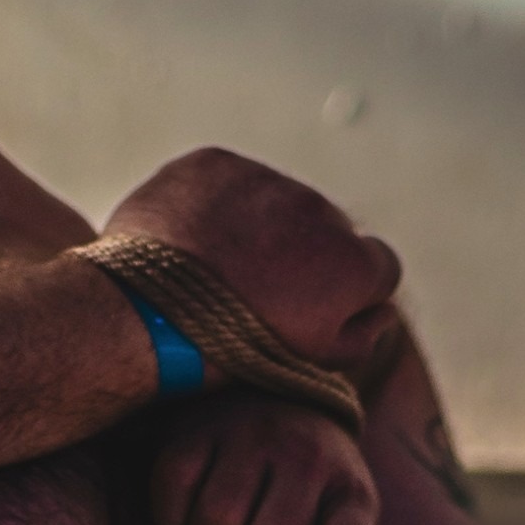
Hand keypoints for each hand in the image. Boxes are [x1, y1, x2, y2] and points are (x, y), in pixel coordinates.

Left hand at [103, 148, 401, 374]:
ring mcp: (264, 178)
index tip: (314, 302)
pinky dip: (214, 202)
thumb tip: (381, 309)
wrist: (143, 316)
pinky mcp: (214, 162)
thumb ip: (362, 333)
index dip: (348, 288)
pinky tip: (189, 238)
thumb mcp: (310, 363)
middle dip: (302, 250)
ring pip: (274, 199)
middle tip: (254, 285)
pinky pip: (227, 179)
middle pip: (325, 227)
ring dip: (258, 223)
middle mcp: (319, 209)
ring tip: (214, 264)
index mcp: (353, 261)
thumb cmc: (230, 352)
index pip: (379, 264)